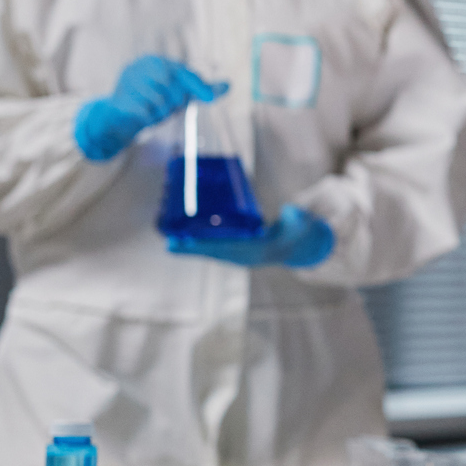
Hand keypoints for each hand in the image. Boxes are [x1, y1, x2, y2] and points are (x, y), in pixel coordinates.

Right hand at [73, 56, 223, 161]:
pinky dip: (148, 118)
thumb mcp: (178, 94)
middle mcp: (139, 67)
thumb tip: (229, 85)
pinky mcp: (119, 100)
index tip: (210, 98)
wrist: (119, 117)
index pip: (182, 72)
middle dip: (175, 102)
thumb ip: (201, 89)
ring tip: (153, 112)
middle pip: (172, 87)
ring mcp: (127, 82)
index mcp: (154, 61)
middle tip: (168, 109)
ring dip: (161, 112)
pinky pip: (145, 113)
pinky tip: (143, 117)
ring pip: (160, 102)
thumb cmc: (153, 102)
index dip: (198, 86)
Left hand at [167, 204, 334, 268]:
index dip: (203, 246)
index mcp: (253, 251)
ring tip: (166, 229)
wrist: (297, 245)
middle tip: (165, 233)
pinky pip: (210, 241)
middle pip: (208, 249)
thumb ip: (297, 219)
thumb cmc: (297, 235)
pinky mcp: (232, 244)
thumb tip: (291, 212)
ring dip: (186, 239)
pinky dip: (195, 236)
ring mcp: (235, 250)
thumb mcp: (301, 227)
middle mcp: (240, 253)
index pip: (224, 249)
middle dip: (187, 243)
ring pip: (205, 246)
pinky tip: (182, 227)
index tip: (182, 243)